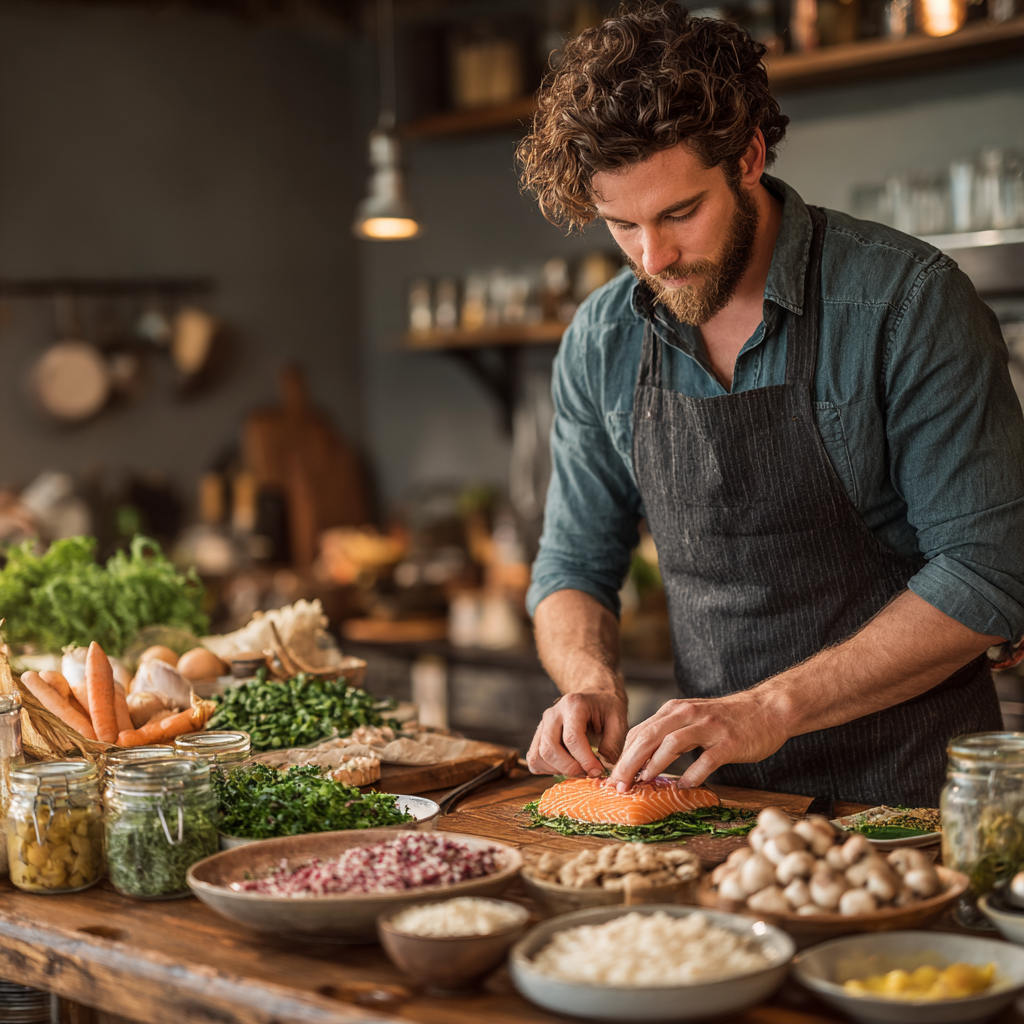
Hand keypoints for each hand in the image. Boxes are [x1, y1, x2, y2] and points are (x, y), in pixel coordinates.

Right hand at [526, 690, 628, 776]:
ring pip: (539, 756)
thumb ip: (612, 745)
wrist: (594, 696)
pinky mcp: (538, 736)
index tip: (598, 771)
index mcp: (573, 705)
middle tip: (588, 773)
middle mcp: (552, 713)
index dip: (585, 760)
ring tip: (579, 769)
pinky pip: (535, 759)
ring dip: (558, 770)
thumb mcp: (619, 721)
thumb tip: (604, 768)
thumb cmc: (607, 707)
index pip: (572, 738)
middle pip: (550, 749)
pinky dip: (548, 769)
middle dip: (570, 768)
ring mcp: (542, 725)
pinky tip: (566, 766)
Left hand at [607, 689, 789, 789]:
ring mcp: (709, 728)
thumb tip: (642, 760)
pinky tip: (684, 786)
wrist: (767, 709)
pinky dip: (692, 775)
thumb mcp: (691, 719)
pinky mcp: (728, 743)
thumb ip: (669, 733)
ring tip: (643, 783)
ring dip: (654, 765)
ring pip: (672, 744)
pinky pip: (706, 760)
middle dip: (629, 762)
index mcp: (675, 710)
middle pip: (649, 736)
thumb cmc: (726, 719)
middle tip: (618, 785)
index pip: (639, 731)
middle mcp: (687, 715)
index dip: (623, 755)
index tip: (613, 776)